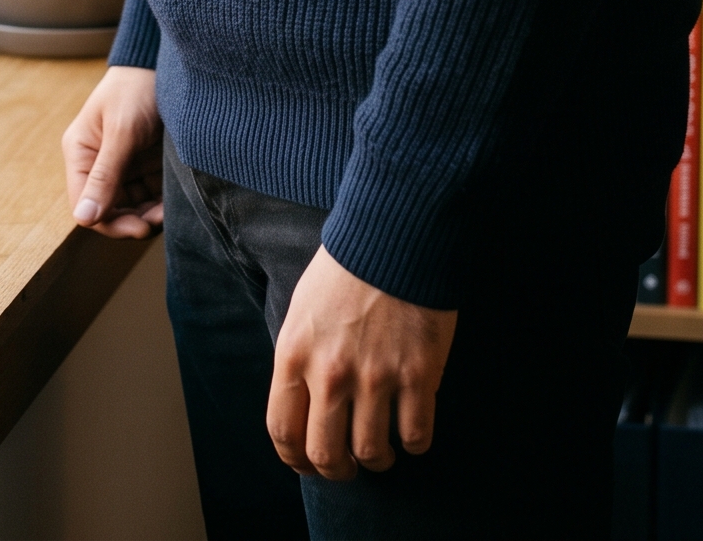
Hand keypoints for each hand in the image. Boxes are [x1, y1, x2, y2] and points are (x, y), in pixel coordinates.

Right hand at [62, 65, 163, 237]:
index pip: (85, 203)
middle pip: (109, 209)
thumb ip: (105, 175)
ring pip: (131, 205)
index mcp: (81, 152)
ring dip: (149, 212)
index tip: (139, 227)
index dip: (109, 222)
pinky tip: (174, 199)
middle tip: (158, 220)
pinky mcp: (144, 162)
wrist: (165, 62)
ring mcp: (122, 163)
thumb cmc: (136, 89)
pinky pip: (149, 192)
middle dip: (133, 219)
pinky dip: (160, 200)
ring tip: (169, 209)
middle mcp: (98, 161)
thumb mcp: (122, 131)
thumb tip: (82, 219)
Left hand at [268, 246, 456, 481]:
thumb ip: (299, 359)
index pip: (283, 432)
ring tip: (383, 449)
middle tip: (349, 466)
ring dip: (377, 459)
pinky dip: (414, 443)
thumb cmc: (347, 267)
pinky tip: (413, 431)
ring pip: (372, 452)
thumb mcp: (303, 309)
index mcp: (295, 354)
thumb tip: (304, 406)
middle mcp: (331, 372)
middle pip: (325, 454)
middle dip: (337, 470)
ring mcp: (377, 375)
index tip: (309, 463)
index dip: (296, 460)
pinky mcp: (418, 373)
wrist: (396, 231)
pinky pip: (416, 435)